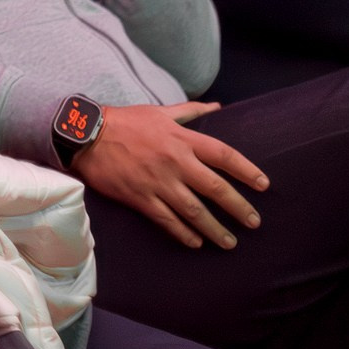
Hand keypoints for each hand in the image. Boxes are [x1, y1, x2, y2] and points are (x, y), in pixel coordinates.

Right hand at [72, 102, 269, 248]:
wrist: (85, 135)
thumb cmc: (124, 121)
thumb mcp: (159, 112)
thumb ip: (190, 111)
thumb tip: (218, 107)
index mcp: (182, 139)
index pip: (224, 155)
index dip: (247, 171)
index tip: (263, 185)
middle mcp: (175, 162)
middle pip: (215, 188)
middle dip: (238, 207)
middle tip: (254, 222)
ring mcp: (157, 182)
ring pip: (194, 210)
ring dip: (215, 228)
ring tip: (230, 242)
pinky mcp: (139, 197)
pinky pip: (167, 220)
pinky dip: (183, 233)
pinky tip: (196, 242)